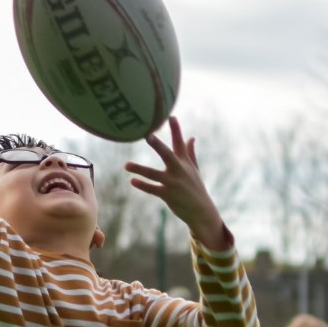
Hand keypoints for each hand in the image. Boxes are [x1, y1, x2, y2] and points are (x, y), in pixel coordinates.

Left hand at [126, 120, 229, 250]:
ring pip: (153, 174)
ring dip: (139, 169)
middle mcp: (178, 170)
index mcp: (184, 162)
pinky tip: (132, 181)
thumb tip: (192, 137)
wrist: (201, 211)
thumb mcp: (194, 170)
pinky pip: (152, 189)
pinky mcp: (167, 195)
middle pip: (166, 154)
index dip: (176, 129)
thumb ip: (190, 153)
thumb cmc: (196, 188)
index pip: (179, 142)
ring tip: (126, 165)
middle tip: (147, 135)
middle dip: (157, 145)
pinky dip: (143, 185)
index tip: (170, 116)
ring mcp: (173, 183)